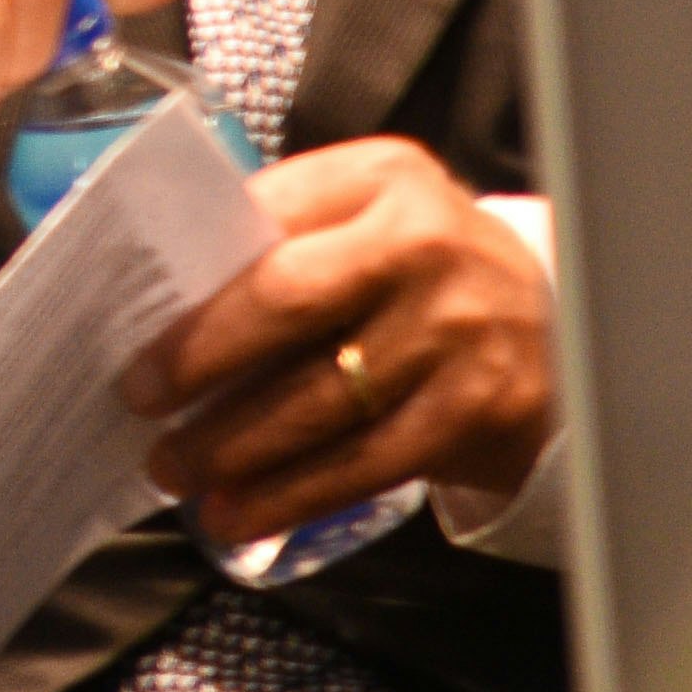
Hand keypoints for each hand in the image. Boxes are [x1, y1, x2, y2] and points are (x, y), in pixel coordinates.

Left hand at [133, 138, 559, 549]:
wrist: (558, 330)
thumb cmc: (419, 272)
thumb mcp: (365, 220)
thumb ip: (281, 238)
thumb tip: (158, 304)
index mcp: (382, 178)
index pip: (265, 222)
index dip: (194, 286)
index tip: (134, 337)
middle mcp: (427, 244)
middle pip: (287, 303)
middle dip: (200, 362)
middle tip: (141, 404)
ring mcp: (460, 329)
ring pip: (321, 400)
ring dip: (234, 447)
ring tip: (177, 472)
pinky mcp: (480, 408)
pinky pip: (366, 463)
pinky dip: (292, 496)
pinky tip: (241, 513)